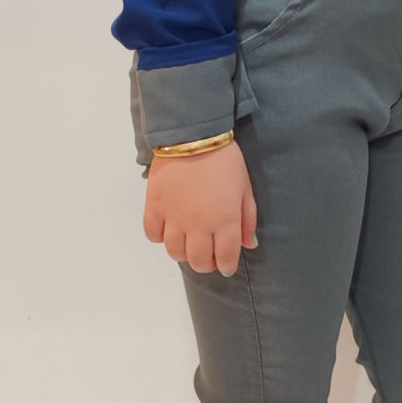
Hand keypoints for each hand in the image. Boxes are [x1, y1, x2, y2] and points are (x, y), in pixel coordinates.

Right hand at [142, 141, 257, 274]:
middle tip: (208, 255)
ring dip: (183, 253)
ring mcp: (174, 218)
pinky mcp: (154, 207)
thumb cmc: (226, 161)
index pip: (225, 258)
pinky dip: (160, 237)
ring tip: (188, 244)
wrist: (194, 136)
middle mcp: (198, 225)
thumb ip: (248, 219)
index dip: (227, 266)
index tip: (226, 265)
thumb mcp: (245, 188)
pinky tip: (168, 229)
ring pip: (175, 252)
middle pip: (199, 261)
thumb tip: (249, 245)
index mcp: (225, 221)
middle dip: (206, 264)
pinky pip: (153, 234)